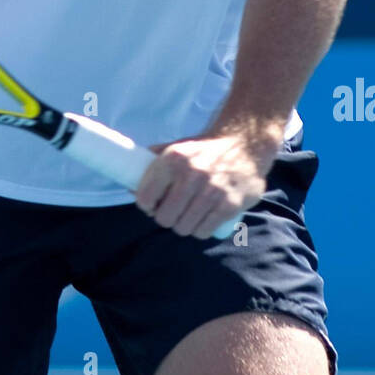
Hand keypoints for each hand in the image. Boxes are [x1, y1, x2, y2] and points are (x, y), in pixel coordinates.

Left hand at [134, 132, 279, 239]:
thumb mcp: (177, 147)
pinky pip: (204, 231)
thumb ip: (153, 163)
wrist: (246, 144)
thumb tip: (129, 186)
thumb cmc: (205, 150)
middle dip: (166, 218)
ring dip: (184, 225)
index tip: (153, 205)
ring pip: (183, 228)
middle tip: (173, 212)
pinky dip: (200, 230)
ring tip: (189, 215)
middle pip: (164, 218)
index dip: (147, 205)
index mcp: (173, 159)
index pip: (145, 198)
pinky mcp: (229, 205)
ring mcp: (211, 191)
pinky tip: (203, 219)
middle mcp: (191, 175)